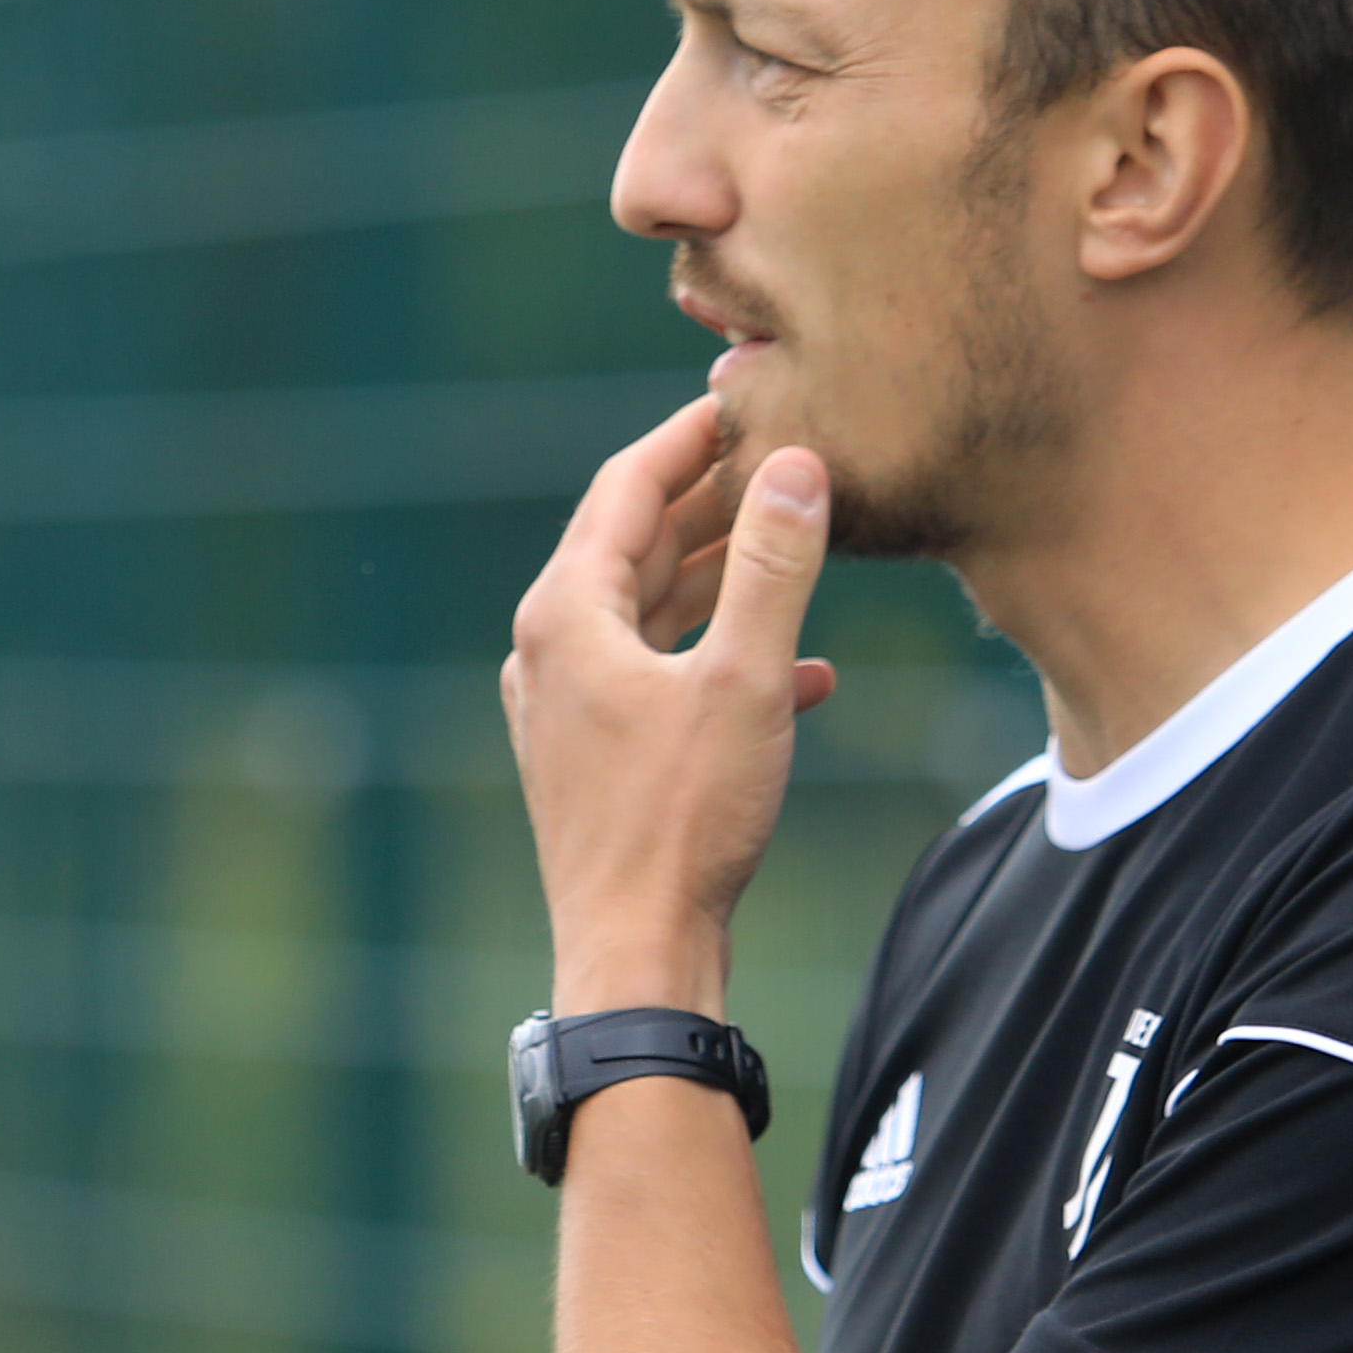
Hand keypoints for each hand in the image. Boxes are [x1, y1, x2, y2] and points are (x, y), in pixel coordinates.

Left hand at [504, 397, 836, 1015]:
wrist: (637, 951)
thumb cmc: (683, 821)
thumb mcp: (745, 680)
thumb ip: (773, 568)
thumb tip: (796, 468)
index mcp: (564, 613)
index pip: (626, 488)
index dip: (691, 439)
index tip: (747, 402)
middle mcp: (548, 650)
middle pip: (634, 545)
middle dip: (715, 504)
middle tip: (787, 460)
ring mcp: (565, 707)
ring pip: (650, 614)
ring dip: (724, 582)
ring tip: (801, 548)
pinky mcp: (594, 756)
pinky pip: (659, 680)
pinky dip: (720, 663)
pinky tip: (803, 676)